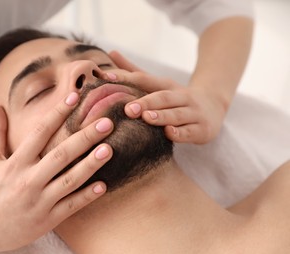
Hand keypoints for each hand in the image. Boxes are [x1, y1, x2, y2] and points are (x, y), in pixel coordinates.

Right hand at [0, 92, 112, 253]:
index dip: (58, 113)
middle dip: (85, 138)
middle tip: (106, 123)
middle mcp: (28, 180)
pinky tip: (104, 185)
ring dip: (90, 164)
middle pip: (61, 155)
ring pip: (69, 180)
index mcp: (16, 163)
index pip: (40, 133)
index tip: (75, 97)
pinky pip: (70, 206)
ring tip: (109, 150)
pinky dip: (87, 196)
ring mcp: (39, 201)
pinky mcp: (47, 219)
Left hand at [108, 51, 226, 143]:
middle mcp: (181, 96)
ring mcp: (193, 113)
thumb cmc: (176, 97)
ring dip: (162, 116)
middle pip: (163, 97)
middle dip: (146, 102)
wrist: (213, 107)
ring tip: (146, 118)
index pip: (145, 80)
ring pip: (177, 114)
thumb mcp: (157, 84)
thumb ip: (134, 72)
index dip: (126, 78)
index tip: (107, 78)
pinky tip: (169, 133)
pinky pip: (190, 132)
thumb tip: (111, 52)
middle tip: (128, 108)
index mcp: (167, 85)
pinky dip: (180, 133)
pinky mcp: (201, 129)